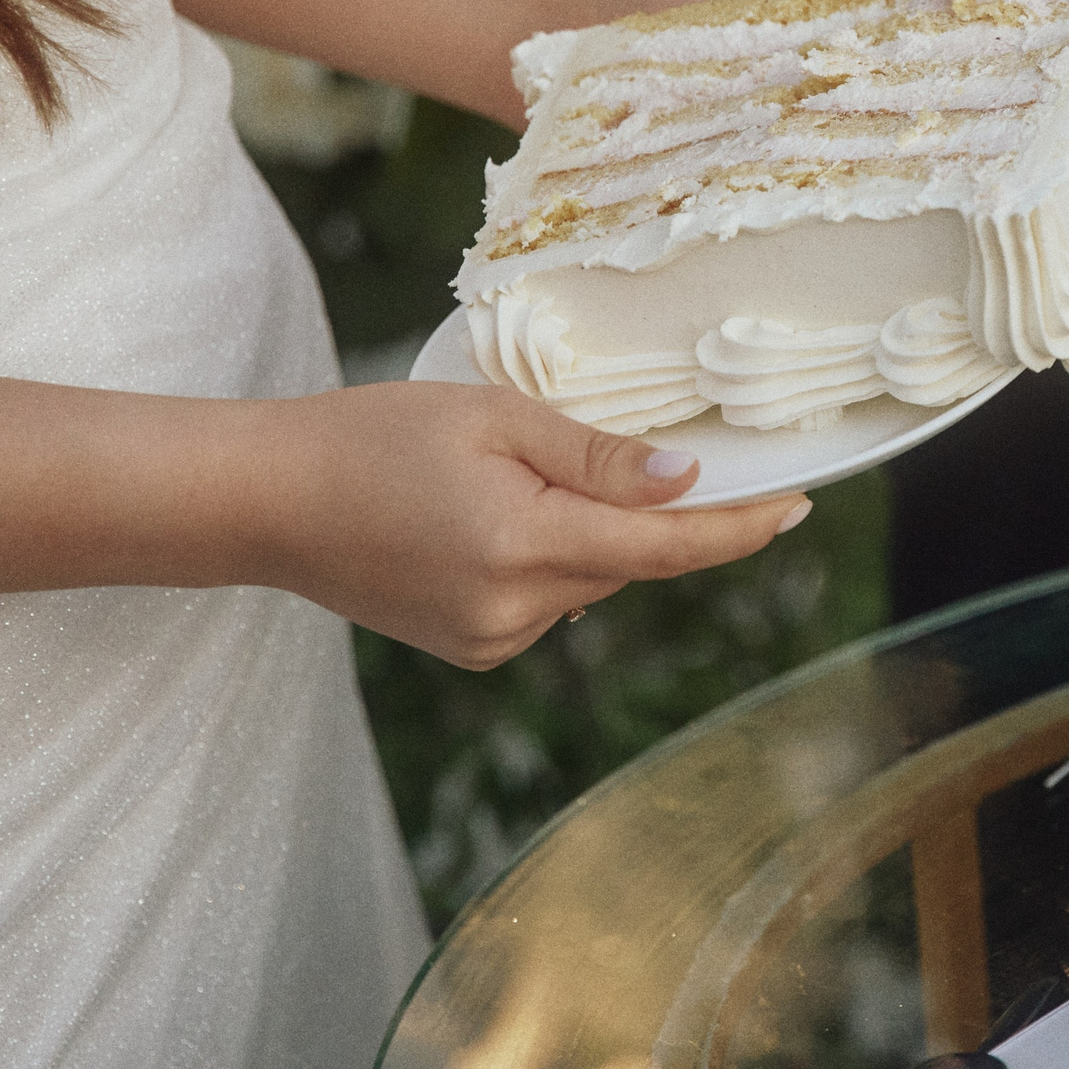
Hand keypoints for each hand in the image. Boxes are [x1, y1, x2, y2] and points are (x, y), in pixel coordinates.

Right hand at [258, 381, 808, 668]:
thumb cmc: (374, 438)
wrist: (270, 501)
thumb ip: (597, 457)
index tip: (799, 504)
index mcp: (525, 544)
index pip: (666, 547)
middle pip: (628, 562)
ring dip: (583, 534)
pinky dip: (544, 560)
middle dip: (636, 511)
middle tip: (583, 449)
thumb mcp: (493, 419)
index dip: (739, 527)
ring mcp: (490, 639)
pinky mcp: (471, 649)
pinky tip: (481, 524)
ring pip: (588, 581)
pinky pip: (547, 600)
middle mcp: (515, 609)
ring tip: (498, 481)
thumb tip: (689, 480)